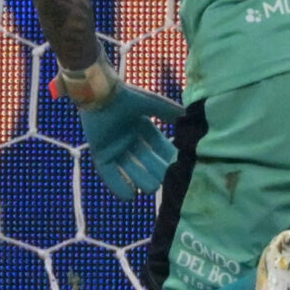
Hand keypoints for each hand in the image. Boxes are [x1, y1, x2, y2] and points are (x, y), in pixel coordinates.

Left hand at [75, 79, 183, 200]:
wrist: (99, 93)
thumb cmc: (124, 96)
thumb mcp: (152, 103)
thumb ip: (169, 111)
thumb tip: (190, 118)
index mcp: (144, 129)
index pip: (161, 149)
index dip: (171, 159)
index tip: (183, 169)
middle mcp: (131, 142)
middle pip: (148, 163)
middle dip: (159, 172)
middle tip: (168, 181)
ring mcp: (116, 149)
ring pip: (132, 171)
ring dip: (142, 181)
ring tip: (151, 189)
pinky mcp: (100, 154)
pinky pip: (110, 175)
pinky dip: (119, 186)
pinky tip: (130, 196)